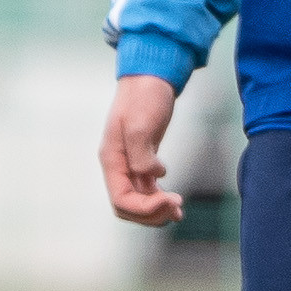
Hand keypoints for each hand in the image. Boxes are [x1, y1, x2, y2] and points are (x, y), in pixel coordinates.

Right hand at [99, 73, 184, 226]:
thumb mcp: (140, 125)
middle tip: (177, 208)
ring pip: (139, 201)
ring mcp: (130, 164)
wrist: (151, 76)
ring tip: (178, 212)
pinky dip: (159, 200)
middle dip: (151, 214)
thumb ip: (141, 155)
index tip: (170, 201)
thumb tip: (154, 176)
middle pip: (128, 207)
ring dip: (157, 211)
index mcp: (112, 159)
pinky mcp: (144, 160)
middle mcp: (118, 166)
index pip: (122, 200)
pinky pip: (147, 190)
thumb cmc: (143, 96)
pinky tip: (174, 202)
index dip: (145, 209)